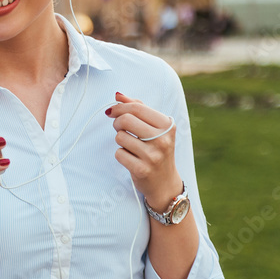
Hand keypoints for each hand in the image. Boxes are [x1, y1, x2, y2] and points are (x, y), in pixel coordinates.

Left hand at [107, 91, 182, 210]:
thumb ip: (137, 108)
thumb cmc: (157, 149)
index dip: (120, 107)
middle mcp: (163, 140)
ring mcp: (153, 156)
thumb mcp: (155, 127)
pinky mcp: (142, 169)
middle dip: (117, 123)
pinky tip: (131, 158)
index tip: (112, 111)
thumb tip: (118, 95)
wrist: (165, 182)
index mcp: (167, 125)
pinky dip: (121, 154)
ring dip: (120, 140)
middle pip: (126, 120)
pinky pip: (119, 153)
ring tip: (130, 146)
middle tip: (120, 129)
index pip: (137, 107)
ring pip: (120, 137)